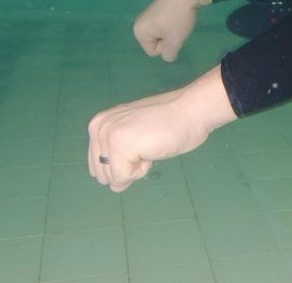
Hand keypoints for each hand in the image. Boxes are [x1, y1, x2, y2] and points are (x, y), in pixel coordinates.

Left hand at [87, 66, 235, 191]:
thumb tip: (112, 182)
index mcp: (100, 124)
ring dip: (135, 169)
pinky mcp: (119, 146)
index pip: (98, 167)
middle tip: (147, 145)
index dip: (124, 164)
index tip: (142, 143)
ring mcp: (107, 135)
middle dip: (128, 168)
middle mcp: (98, 127)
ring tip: (150, 146)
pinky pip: (123, 178)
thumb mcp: (134, 134)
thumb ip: (117, 150)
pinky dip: (141, 171)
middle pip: (103, 175)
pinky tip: (152, 149)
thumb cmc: (172, 124)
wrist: (193, 111)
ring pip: (112, 178)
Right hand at [134, 0, 210, 61]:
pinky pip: (166, 24)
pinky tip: (180, 15)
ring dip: (173, 31)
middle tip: (177, 27)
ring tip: (179, 20)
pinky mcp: (159, 8)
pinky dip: (174, 22)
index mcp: (138, 31)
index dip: (166, 46)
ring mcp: (149, 13)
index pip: (153, 51)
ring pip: (163, 34)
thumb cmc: (179, 19)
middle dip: (169, 39)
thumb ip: (169, 54)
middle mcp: (140, 22)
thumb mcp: (174, 42)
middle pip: (157, 42)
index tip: (172, 33)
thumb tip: (169, 55)